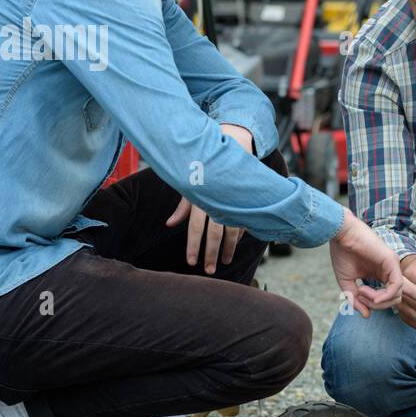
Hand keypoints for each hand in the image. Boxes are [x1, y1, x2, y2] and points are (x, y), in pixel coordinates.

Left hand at [166, 122, 253, 274]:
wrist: (233, 146)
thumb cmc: (205, 167)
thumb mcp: (190, 184)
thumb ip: (182, 207)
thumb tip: (169, 225)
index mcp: (200, 197)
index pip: (194, 228)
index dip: (193, 246)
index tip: (191, 262)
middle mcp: (217, 201)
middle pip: (214, 234)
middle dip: (211, 254)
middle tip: (210, 270)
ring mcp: (233, 201)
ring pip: (231, 231)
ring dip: (228, 249)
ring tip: (224, 262)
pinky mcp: (245, 200)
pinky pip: (243, 222)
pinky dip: (239, 235)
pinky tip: (235, 245)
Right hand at [329, 209, 415, 316]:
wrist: (340, 234)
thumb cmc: (342, 254)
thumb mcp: (347, 284)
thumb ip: (356, 300)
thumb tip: (367, 315)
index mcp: (381, 275)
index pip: (400, 291)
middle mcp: (390, 271)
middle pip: (401, 296)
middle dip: (384, 305)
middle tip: (364, 299)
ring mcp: (392, 266)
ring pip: (398, 295)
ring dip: (378, 301)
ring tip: (362, 293)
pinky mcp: (392, 262)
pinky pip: (396, 286)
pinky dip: (385, 295)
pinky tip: (374, 296)